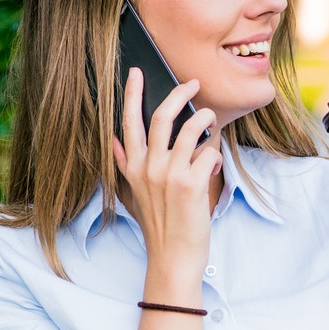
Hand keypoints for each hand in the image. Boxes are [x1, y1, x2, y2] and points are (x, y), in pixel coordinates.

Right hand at [112, 68, 220, 273]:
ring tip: (211, 118)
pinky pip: (208, 154)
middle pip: (161, 117)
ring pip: (190, 129)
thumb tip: (114, 141)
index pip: (129, 123)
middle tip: (192, 83)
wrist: (173, 257)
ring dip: (204, 119)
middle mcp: (147, 168)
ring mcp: (168, 175)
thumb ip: (125, 166)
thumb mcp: (134, 194)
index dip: (132, 94)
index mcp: (133, 168)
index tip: (137, 72)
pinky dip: (214, 156)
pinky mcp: (190, 184)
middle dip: (178, 93)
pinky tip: (212, 168)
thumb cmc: (159, 226)